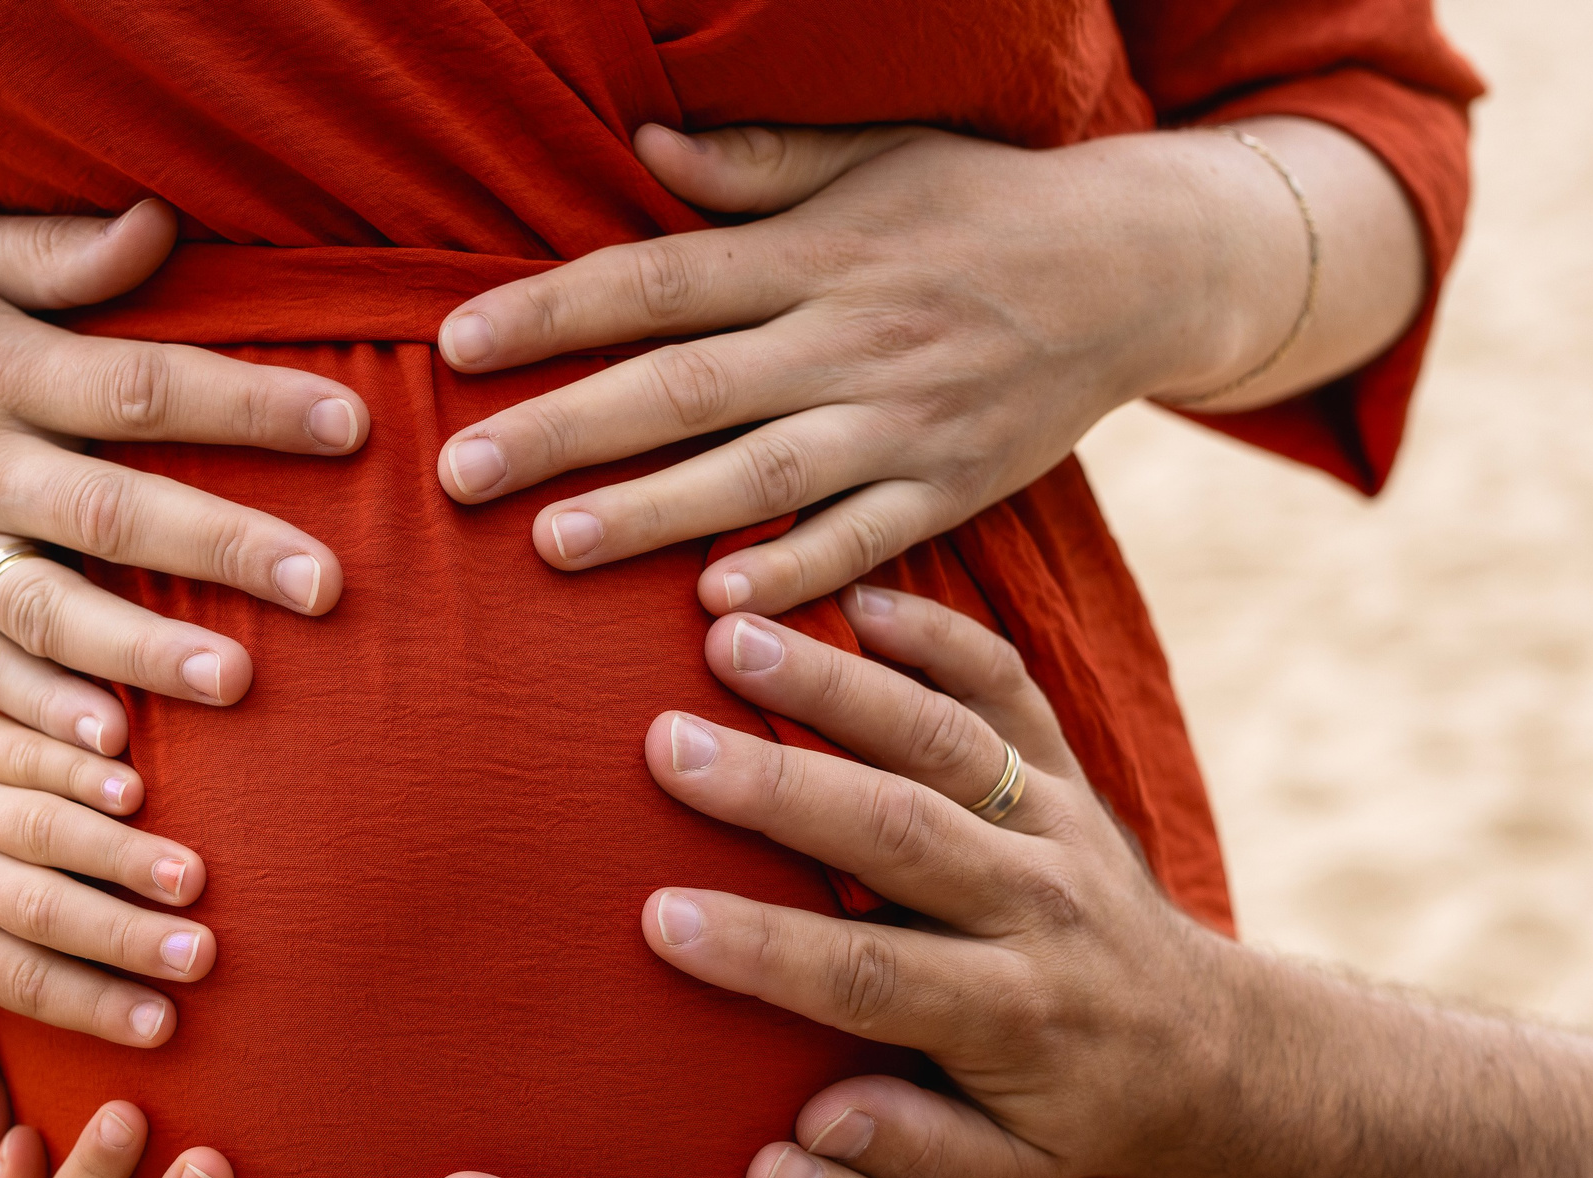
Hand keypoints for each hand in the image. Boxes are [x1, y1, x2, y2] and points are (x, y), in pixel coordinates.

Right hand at [0, 196, 365, 743]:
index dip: (246, 407)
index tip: (347, 426)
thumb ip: (59, 253)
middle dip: (222, 548)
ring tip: (234, 681)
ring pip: (49, 605)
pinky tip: (109, 748)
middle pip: (113, 510)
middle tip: (325, 585)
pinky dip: (37, 709)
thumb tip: (164, 225)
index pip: (142, 386)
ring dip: (141, 649)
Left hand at [0, 694, 215, 1155]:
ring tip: (193, 876)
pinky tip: (137, 787)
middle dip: (121, 934)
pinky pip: (24, 755)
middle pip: (37, 909)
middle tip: (202, 955)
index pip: (19, 979)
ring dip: (117, 853)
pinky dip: (77, 769)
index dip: (90, 1003)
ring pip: (38, 830)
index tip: (164, 1027)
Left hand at [433, 120, 1374, 613]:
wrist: (1139, 267)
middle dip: (566, 430)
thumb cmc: (977, 206)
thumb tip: (641, 150)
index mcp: (815, 251)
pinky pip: (862, 540)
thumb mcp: (876, 156)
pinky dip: (793, 573)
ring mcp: (902, 420)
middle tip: (458, 476)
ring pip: (759, 475)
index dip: (552, 312)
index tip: (453, 348)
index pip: (658, 280)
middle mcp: (849, 336)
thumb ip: (757, 165)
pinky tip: (714, 611)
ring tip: (551, 549)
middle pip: (685, 386)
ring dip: (653, 515)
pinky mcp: (952, 488)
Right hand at [638, 586, 1239, 1177]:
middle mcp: (1037, 904)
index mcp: (1013, 1013)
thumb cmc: (1075, 1113)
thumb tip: (809, 1134)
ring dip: (832, 681)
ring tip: (726, 636)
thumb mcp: (1009, 1170)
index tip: (658, 918)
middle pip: (898, 830)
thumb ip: (911, 1153)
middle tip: (666, 743)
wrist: (1214, 1047)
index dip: (763, 948)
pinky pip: (1005, 684)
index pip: (870, 974)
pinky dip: (935, 632)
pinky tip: (849, 594)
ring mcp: (1054, 824)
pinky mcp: (1065, 771)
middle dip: (776, 785)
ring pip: (943, 737)